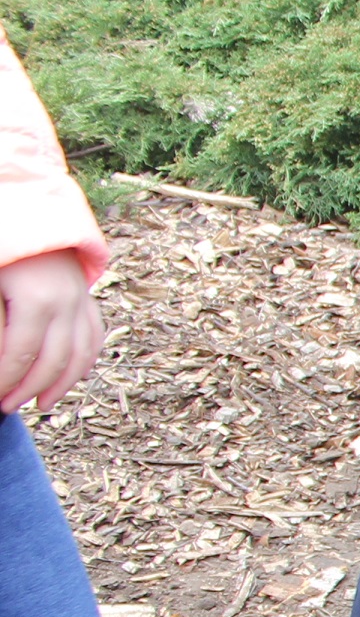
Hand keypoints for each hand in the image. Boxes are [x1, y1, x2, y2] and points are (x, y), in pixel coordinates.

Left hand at [0, 249, 105, 415]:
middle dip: (28, 389)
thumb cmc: (1, 247)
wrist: (26, 209)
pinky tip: (65, 380)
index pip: (19, 353)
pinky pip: (94, 339)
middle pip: (52, 361)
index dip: (4, 380)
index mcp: (36, 298)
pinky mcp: (87, 299)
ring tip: (39, 404)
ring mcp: (82, 301)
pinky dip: (83, 363)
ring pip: (80, 355)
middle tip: (6, 407)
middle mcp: (67, 303)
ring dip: (60, 385)